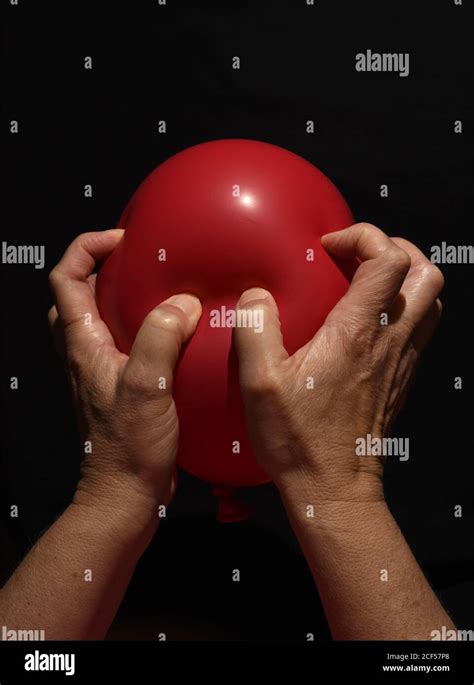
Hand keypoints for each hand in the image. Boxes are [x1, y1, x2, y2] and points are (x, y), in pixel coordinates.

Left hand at [48, 229, 200, 514]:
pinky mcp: (122, 386)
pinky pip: (126, 344)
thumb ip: (161, 338)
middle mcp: (86, 353)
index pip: (65, 279)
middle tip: (138, 260)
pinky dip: (143, 327)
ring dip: (121, 298)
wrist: (125, 495)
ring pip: (99, 319)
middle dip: (100, 268)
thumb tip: (183, 303)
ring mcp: (102, 371)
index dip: (86, 248)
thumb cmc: (128, 447)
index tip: (122, 240)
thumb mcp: (146, 387)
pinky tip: (178, 333)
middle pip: (76, 295)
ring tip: (161, 290)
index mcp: (82, 345)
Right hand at [234, 223, 443, 503]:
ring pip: (430, 299)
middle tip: (356, 256)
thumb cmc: (298, 439)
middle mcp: (389, 340)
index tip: (329, 246)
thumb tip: (256, 295)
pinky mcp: (402, 377)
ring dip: (405, 277)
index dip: (364, 236)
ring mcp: (402, 360)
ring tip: (366, 280)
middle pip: (426, 272)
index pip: (388, 260)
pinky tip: (366, 321)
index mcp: (356, 333)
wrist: (333, 487)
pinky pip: (420, 326)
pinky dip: (403, 306)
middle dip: (395, 248)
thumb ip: (254, 329)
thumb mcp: (259, 383)